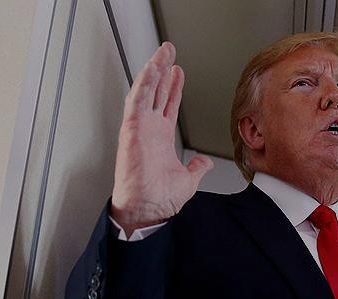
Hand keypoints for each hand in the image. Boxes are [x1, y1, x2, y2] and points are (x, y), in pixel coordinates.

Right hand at [111, 42, 213, 236]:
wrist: (148, 209)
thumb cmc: (160, 198)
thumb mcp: (188, 179)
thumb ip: (197, 168)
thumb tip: (204, 163)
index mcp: (161, 138)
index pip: (168, 105)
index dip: (173, 87)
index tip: (178, 71)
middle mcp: (149, 129)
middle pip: (157, 91)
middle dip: (163, 70)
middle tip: (169, 51)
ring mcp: (140, 127)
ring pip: (146, 91)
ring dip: (154, 70)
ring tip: (163, 53)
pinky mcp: (132, 129)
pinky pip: (137, 101)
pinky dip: (144, 84)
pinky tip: (151, 69)